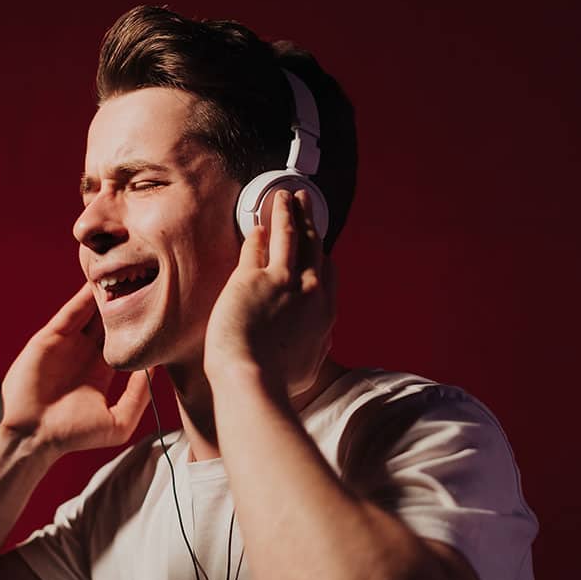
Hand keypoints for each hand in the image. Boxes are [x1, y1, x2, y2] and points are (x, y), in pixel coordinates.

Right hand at [0, 282, 150, 457]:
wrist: (32, 435)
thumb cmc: (73, 435)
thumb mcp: (119, 422)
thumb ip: (138, 395)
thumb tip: (154, 368)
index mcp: (101, 372)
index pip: (124, 342)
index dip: (139, 328)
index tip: (159, 313)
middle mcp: (85, 355)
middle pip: (109, 322)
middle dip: (125, 306)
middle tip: (146, 285)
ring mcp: (67, 344)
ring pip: (91, 313)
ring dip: (106, 297)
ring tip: (126, 275)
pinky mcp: (51, 338)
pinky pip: (71, 313)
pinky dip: (82, 298)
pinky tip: (97, 283)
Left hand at [204, 189, 335, 397]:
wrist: (252, 380)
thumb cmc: (276, 383)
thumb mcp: (309, 367)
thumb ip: (318, 347)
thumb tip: (323, 341)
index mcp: (324, 314)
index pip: (328, 274)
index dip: (322, 256)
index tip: (318, 247)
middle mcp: (310, 291)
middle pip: (314, 246)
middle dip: (311, 220)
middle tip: (307, 202)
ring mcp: (283, 281)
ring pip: (291, 236)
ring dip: (290, 212)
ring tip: (287, 195)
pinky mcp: (254, 278)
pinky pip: (260, 246)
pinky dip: (263, 230)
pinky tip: (259, 223)